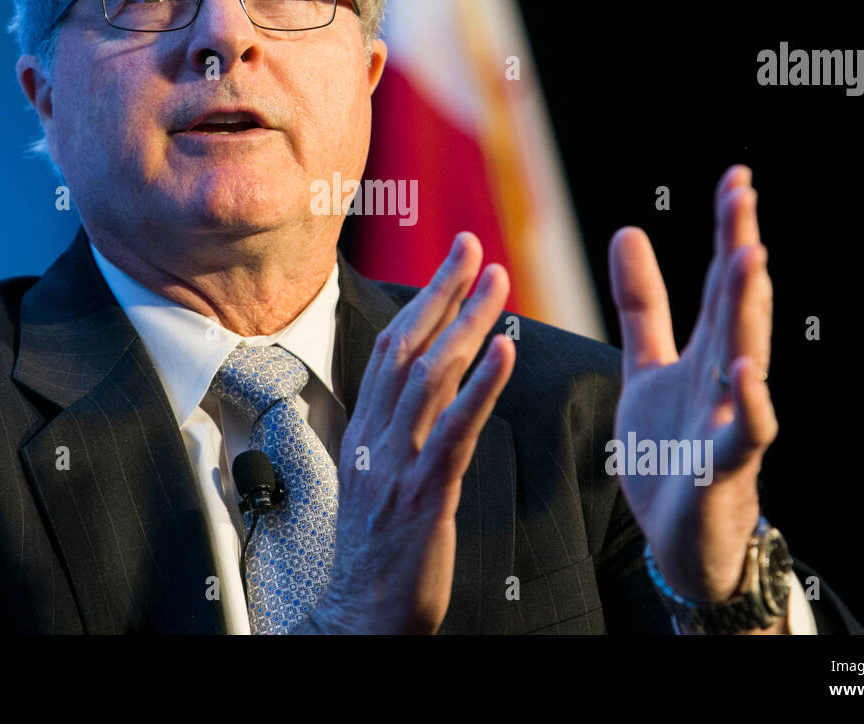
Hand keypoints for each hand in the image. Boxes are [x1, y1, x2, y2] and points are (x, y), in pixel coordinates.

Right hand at [300, 231, 514, 633]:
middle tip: (475, 246)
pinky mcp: (423, 496)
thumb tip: (419, 396)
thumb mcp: (376, 480)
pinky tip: (504, 354)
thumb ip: (396, 433)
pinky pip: (453, 432)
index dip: (423, 299)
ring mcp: (397, 465)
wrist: (359, 616)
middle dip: (442, 291)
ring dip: (466, 323)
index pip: (391, 347)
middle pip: (406, 346)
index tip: (454, 260)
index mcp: (367, 430)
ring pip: (429, 377)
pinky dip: (479, 388)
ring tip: (498, 282)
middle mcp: (376, 437)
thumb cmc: (376, 554)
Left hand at [608, 164, 776, 604]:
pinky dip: (749, 404)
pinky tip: (745, 371)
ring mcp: (728, 420)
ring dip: (748, 310)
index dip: (725, 232)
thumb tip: (629, 230)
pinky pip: (745, 433)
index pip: (717, 283)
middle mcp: (723, 378)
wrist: (681, 541)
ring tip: (750, 257)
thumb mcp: (647, 367)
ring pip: (744, 357)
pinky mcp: (724, 468)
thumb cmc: (670, 450)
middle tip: (742, 194)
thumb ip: (642, 305)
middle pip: (734, 307)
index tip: (735, 177)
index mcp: (704, 353)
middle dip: (738, 250)